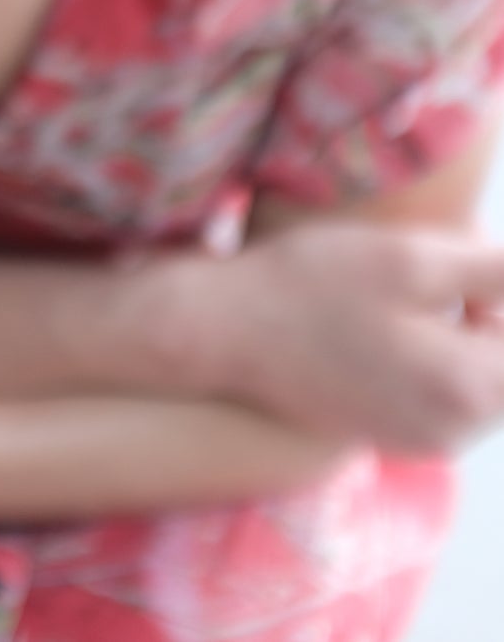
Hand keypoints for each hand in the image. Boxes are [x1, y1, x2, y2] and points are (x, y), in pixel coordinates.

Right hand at [202, 223, 503, 452]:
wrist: (224, 333)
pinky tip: (378, 324)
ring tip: (398, 293)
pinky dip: (429, 357)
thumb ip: (492, 268)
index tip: (454, 258)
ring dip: (460, 333)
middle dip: (484, 310)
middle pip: (503, 361)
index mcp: (471, 389)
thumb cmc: (311, 286)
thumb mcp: (409, 258)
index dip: (495, 287)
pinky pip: (440, 396)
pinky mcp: (389, 436)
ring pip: (476, 379)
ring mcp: (421, 442)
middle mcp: (455, 433)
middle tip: (425, 267)